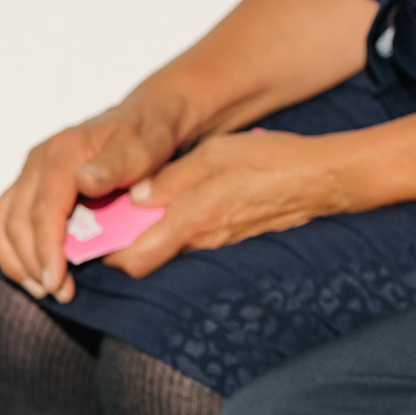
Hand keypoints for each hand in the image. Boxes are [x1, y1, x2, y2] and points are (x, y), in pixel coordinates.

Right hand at [0, 101, 181, 303]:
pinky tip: (31, 270)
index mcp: (64, 152)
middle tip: (57, 293)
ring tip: (42, 289)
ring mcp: (30, 171)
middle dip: (33, 263)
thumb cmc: (150, 135)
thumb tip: (84, 181)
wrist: (147, 117)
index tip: (58, 284)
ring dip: (16, 260)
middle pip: (17, 222)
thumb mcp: (147, 146)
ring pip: (1, 223)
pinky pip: (4, 219)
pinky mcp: (29, 182)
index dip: (47, 252)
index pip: (43, 211)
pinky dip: (11, 248)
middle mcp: (38, 159)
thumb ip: (119, 164)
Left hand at [100, 128, 353, 278]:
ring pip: (169, 247)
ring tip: (141, 205)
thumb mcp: (215, 154)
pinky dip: (177, 226)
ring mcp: (220, 242)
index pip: (133, 260)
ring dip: (150, 233)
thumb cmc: (273, 161)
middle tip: (109, 217)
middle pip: (147, 257)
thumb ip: (172, 178)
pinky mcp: (235, 236)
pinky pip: (194, 238)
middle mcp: (202, 240)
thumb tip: (135, 195)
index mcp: (192, 220)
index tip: (90, 234)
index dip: (105, 254)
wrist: (324, 178)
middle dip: (123, 243)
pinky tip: (182, 202)